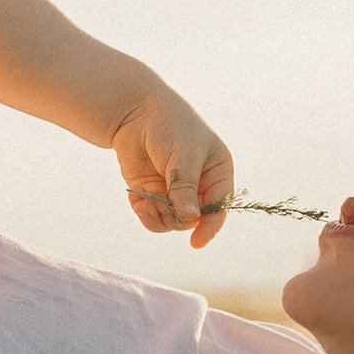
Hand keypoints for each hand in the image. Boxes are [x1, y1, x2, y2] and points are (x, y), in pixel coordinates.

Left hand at [112, 87, 235, 250]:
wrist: (133, 111)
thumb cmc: (168, 125)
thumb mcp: (182, 156)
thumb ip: (185, 188)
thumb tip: (190, 218)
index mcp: (217, 171)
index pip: (219, 207)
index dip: (210, 226)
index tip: (197, 242)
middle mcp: (198, 184)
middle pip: (193, 219)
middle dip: (177, 216)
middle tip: (162, 201)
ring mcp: (174, 190)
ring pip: (172, 223)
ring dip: (160, 217)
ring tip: (147, 200)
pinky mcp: (152, 193)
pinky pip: (153, 217)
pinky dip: (146, 214)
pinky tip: (138, 200)